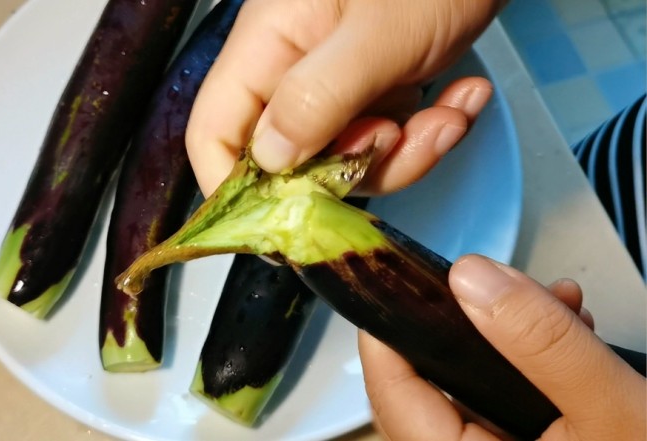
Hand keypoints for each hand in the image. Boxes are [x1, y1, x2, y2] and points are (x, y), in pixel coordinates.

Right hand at [186, 0, 505, 196]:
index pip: (212, 135)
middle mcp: (292, 72)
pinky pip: (388, 139)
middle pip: (290, 162)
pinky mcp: (377, 89)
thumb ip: (317, 98)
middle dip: (353, 169)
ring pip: (346, 160)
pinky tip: (463, 96)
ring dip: (406, 152)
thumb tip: (269, 163)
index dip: (235, 190)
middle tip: (401, 137)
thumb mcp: (379, 35)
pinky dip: (430, 131)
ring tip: (450, 114)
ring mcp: (336, 84)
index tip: (285, 226)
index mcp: (266, 48)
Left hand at [358, 255, 645, 439]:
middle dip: (471, 323)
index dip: (388, 328)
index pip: (393, 392)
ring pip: (475, 388)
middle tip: (502, 283)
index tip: (400, 274)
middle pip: (432, 383)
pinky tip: (574, 333)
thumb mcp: (610, 410)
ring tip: (558, 302)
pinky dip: (534, 366)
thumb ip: (540, 342)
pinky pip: (509, 404)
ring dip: (510, 338)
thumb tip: (472, 277)